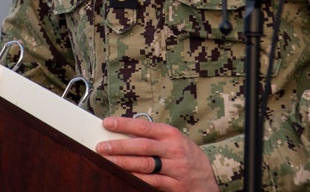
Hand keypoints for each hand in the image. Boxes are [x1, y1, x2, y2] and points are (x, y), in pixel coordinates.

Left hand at [97, 116, 218, 190]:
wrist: (208, 179)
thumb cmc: (185, 155)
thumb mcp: (173, 140)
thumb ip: (152, 137)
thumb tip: (122, 133)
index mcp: (171, 134)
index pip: (144, 127)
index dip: (124, 124)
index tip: (107, 123)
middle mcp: (174, 150)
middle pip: (142, 146)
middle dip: (120, 146)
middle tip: (101, 147)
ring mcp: (175, 169)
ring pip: (146, 165)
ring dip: (124, 163)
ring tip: (108, 161)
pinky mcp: (175, 186)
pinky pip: (152, 182)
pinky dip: (137, 179)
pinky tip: (124, 176)